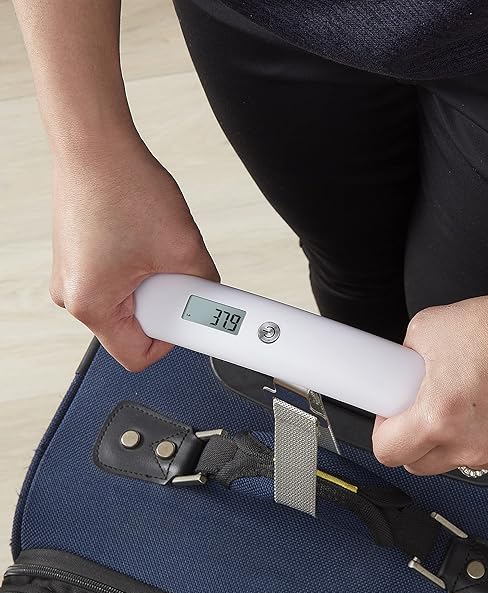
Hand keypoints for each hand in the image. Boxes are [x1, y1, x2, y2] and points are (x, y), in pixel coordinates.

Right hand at [49, 134, 218, 370]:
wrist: (94, 143)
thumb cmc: (123, 185)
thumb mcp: (183, 248)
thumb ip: (205, 287)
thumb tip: (216, 303)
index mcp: (91, 305)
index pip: (138, 356)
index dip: (172, 340)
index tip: (191, 322)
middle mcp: (72, 296)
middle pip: (134, 329)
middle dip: (165, 306)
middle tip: (176, 275)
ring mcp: (73, 278)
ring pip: (128, 303)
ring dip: (153, 284)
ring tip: (155, 248)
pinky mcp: (79, 261)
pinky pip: (117, 282)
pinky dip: (139, 270)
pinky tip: (143, 240)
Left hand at [372, 288, 487, 474]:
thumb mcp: (427, 329)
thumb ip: (405, 358)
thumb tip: (398, 370)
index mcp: (438, 419)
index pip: (388, 453)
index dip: (385, 432)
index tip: (392, 418)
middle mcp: (469, 446)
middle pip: (420, 465)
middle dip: (415, 440)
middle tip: (426, 408)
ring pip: (459, 462)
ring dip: (455, 441)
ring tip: (470, 401)